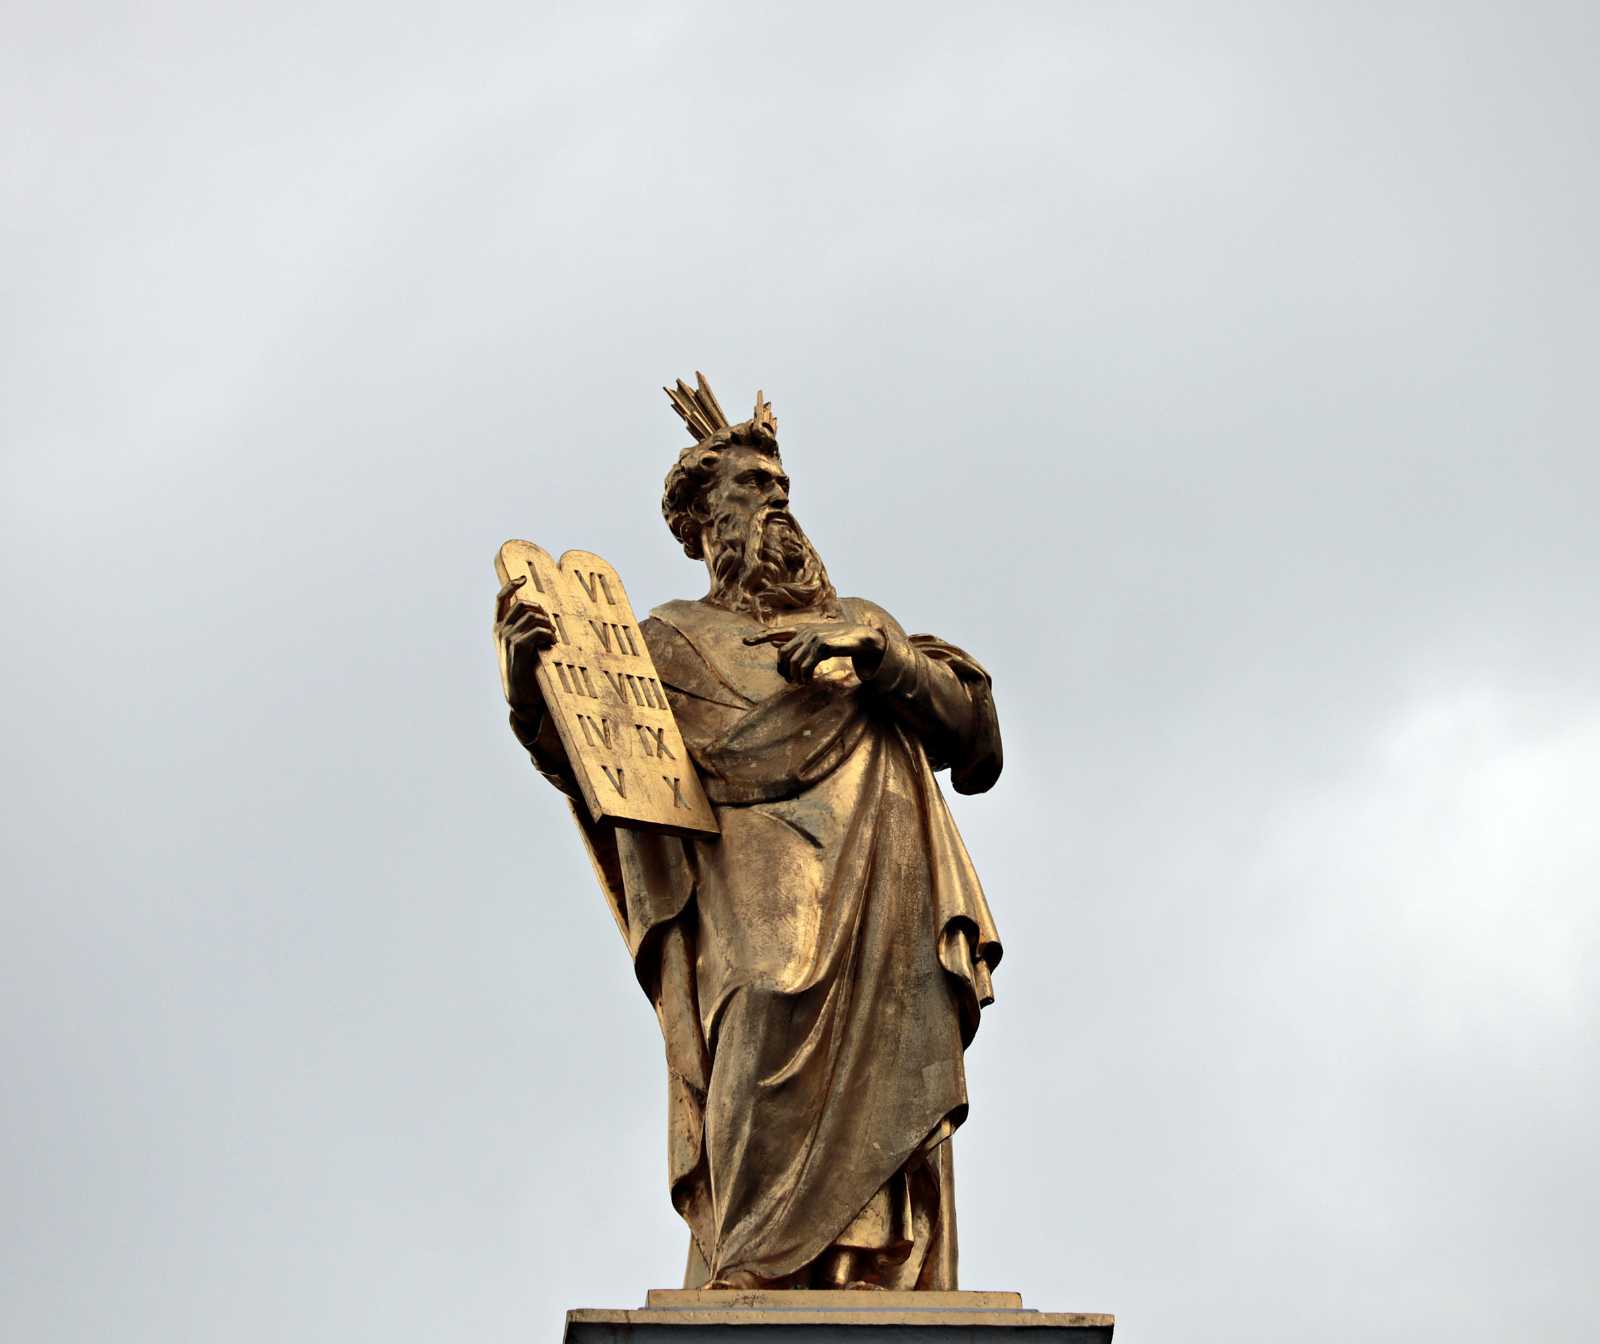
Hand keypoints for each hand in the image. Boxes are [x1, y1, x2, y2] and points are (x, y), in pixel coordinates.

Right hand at [494, 575, 557, 709]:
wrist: (520, 696)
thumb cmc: (525, 671)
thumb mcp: (521, 646)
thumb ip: (524, 629)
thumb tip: (540, 613)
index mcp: (498, 628)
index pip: (501, 599)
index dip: (511, 585)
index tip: (523, 577)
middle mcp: (500, 631)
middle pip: (524, 605)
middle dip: (541, 610)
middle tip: (550, 625)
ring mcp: (508, 639)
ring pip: (533, 617)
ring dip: (548, 625)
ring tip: (553, 638)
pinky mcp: (518, 648)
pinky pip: (538, 631)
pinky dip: (549, 635)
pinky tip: (551, 644)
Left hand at [745, 621, 885, 683]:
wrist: (860, 638)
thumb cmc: (836, 641)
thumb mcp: (813, 640)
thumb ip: (795, 642)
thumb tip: (775, 645)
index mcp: (801, 629)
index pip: (776, 632)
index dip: (760, 637)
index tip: (745, 642)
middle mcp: (804, 631)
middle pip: (782, 654)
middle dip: (783, 670)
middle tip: (790, 682)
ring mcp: (813, 638)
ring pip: (794, 662)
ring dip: (796, 677)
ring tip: (802, 683)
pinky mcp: (822, 646)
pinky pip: (806, 665)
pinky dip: (805, 676)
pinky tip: (809, 681)